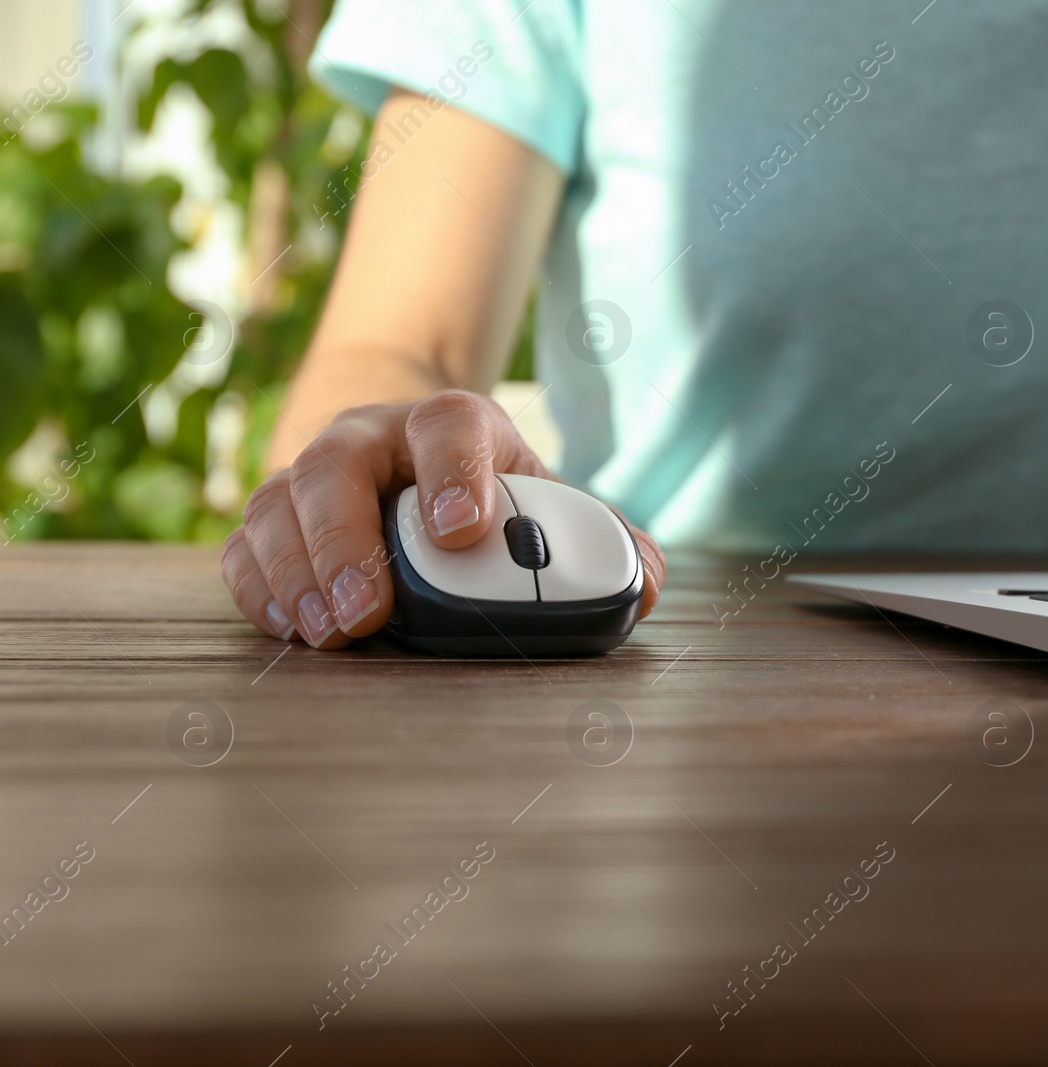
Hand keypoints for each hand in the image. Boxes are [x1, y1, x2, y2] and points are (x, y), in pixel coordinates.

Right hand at [222, 389, 665, 648]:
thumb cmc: (491, 495)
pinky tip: (293, 629)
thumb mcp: (548, 505)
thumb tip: (644, 586)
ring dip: (299, 572)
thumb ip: (604, 543)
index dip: (455, 473)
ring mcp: (311, 474)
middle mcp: (371, 438)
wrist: (411, 461)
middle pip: (337, 467)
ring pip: (280, 504)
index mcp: (452, 425)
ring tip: (333, 633)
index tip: (464, 530)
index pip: (449, 428)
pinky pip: (245, 546)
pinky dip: (259, 587)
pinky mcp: (272, 518)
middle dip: (348, 540)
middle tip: (372, 611)